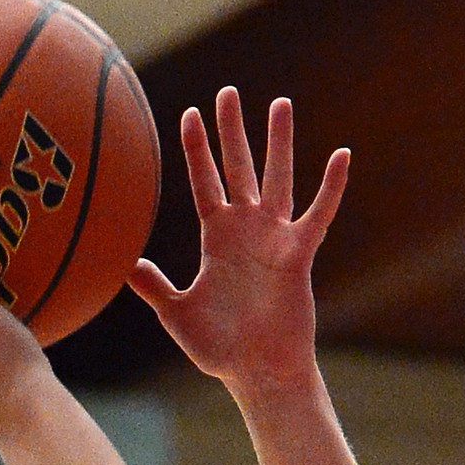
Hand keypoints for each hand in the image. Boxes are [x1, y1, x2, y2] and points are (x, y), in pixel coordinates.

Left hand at [127, 87, 348, 393]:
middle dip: (233, 131)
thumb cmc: (219, 349)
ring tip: (280, 103)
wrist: (257, 372)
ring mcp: (274, 239)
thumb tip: (123, 264)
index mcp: (216, 238)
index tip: (190, 113)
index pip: (204, 182)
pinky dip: (330, 188)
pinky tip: (341, 155)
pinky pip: (317, 215)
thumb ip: (154, 287)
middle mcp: (245, 230)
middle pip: (239, 168)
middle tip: (228, 92)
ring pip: (277, 179)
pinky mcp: (298, 255)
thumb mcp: (177, 314)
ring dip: (279, 143)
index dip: (197, 149)